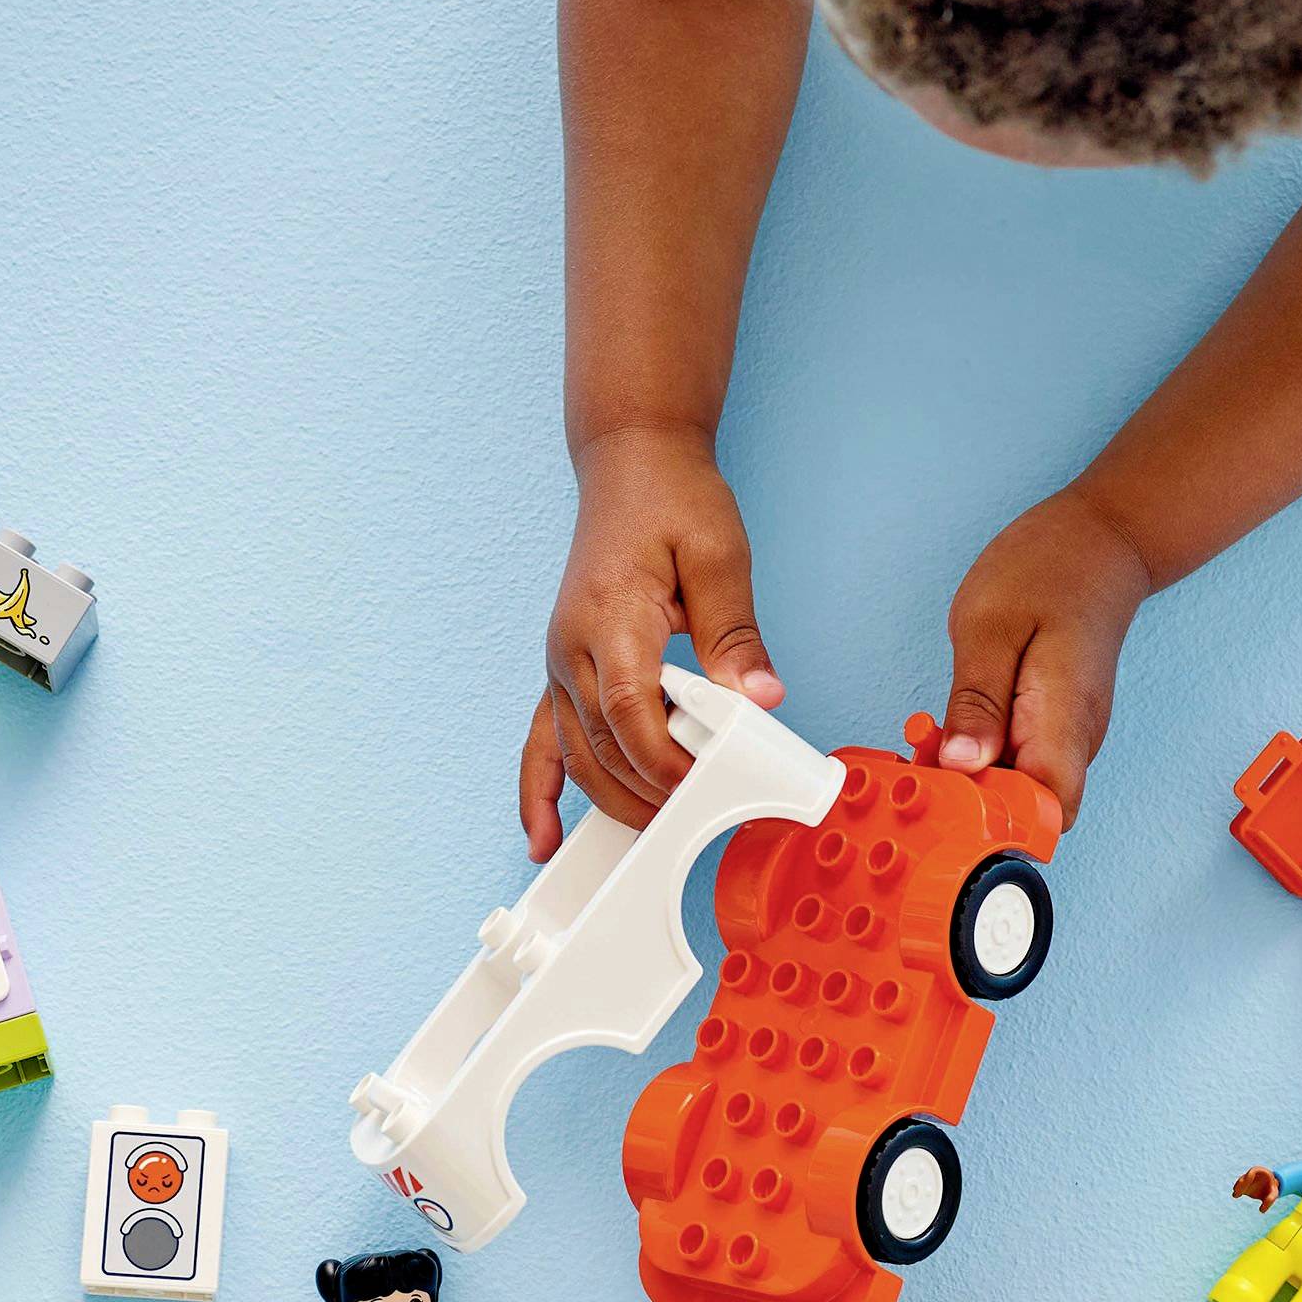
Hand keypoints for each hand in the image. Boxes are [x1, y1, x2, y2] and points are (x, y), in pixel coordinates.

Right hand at [520, 426, 782, 858]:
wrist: (631, 463)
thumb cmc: (674, 499)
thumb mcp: (719, 555)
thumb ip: (735, 634)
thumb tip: (761, 698)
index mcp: (610, 617)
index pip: (630, 710)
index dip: (663, 759)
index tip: (702, 786)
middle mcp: (572, 647)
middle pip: (602, 744)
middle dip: (648, 792)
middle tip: (700, 819)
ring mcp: (561, 661)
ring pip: (575, 753)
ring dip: (611, 800)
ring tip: (653, 837)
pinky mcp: (563, 668)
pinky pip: (541, 740)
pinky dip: (539, 790)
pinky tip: (542, 835)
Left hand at [936, 482, 1152, 825]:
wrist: (1102, 541)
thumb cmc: (1049, 570)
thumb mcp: (989, 627)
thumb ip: (976, 703)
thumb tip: (961, 766)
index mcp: (1064, 721)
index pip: (1044, 814)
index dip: (993, 821)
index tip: (944, 796)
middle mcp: (1076, 741)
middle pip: (1026, 809)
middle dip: (968, 798)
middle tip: (922, 755)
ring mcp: (1069, 736)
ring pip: (1018, 786)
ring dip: (970, 774)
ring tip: (933, 735)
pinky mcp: (1055, 725)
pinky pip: (1018, 759)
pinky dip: (982, 752)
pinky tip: (955, 723)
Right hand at [1232, 1167, 1280, 1210]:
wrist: (1270, 1186)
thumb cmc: (1272, 1189)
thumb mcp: (1274, 1194)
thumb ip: (1270, 1200)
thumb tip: (1261, 1211)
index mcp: (1260, 1171)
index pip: (1252, 1172)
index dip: (1248, 1177)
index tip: (1245, 1183)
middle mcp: (1252, 1174)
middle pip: (1245, 1177)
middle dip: (1241, 1183)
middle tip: (1237, 1190)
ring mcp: (1247, 1180)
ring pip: (1241, 1182)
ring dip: (1238, 1187)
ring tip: (1236, 1195)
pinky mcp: (1244, 1186)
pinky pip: (1239, 1187)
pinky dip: (1237, 1191)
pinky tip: (1236, 1196)